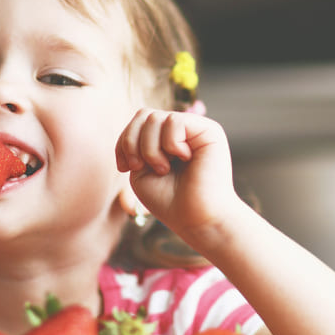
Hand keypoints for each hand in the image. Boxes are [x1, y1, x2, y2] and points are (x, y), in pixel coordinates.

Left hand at [114, 108, 242, 241]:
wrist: (196, 219)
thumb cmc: (169, 201)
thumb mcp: (140, 169)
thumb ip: (136, 142)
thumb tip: (142, 116)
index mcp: (167, 139)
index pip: (138, 121)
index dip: (125, 141)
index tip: (126, 168)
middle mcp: (183, 131)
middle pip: (144, 114)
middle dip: (132, 142)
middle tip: (141, 166)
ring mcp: (196, 129)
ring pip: (156, 118)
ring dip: (150, 148)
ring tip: (164, 169)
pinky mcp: (210, 130)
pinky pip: (175, 121)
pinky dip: (170, 144)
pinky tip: (184, 160)